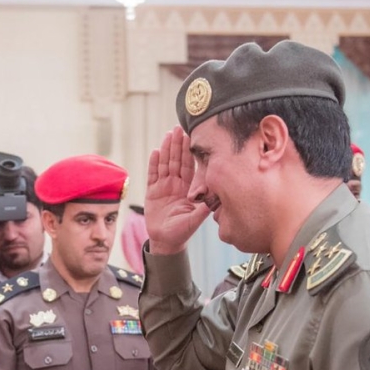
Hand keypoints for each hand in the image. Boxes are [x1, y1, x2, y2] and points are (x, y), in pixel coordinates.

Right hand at [145, 127, 210, 254]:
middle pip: (176, 161)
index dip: (189, 151)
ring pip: (165, 164)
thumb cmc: (182, 231)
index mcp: (188, 188)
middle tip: (178, 129)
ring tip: (167, 135)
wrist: (166, 240)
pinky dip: (154, 164)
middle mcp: (176, 184)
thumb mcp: (195, 219)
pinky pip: (152, 175)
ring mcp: (164, 187)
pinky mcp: (152, 192)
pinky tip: (156, 152)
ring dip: (166, 150)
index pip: (189, 166)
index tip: (190, 137)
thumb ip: (204, 207)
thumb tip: (217, 196)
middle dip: (177, 145)